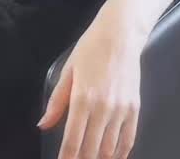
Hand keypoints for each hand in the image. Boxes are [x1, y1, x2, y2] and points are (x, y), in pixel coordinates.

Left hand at [38, 0, 143, 158]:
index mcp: (82, 98)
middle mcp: (103, 108)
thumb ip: (57, 101)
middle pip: (91, 149)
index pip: (72, 140)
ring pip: (109, 149)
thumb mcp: (68, 70)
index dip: (66, 158)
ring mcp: (121, 109)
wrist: (121, 33)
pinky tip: (113, 157)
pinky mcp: (135, 108)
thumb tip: (44, 124)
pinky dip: (120, 153)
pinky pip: (128, 139)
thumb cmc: (91, 48)